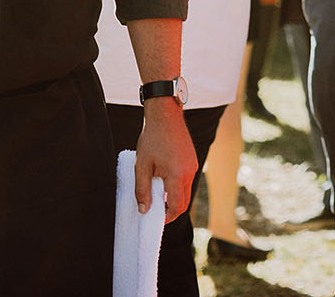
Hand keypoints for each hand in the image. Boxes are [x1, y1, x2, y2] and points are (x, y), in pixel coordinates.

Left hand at [134, 100, 196, 222]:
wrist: (165, 116)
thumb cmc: (152, 139)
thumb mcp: (141, 166)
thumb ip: (142, 190)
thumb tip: (144, 210)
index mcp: (177, 176)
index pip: (176, 206)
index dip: (166, 217)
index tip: (154, 219)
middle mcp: (189, 172)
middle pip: (183, 202)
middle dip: (170, 210)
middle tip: (155, 211)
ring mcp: (193, 166)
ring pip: (186, 191)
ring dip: (173, 198)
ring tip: (156, 194)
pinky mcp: (192, 161)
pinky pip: (187, 180)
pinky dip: (176, 187)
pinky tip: (163, 181)